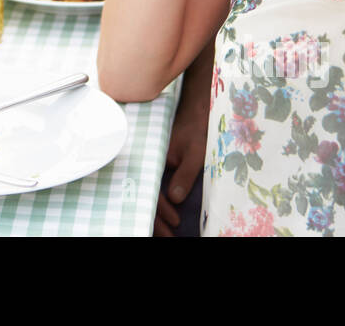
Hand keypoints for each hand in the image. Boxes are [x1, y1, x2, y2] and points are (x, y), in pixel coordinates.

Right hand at [154, 101, 207, 236]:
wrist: (199, 107)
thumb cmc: (198, 127)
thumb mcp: (195, 153)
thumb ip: (184, 175)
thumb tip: (174, 200)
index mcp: (152, 158)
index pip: (151, 191)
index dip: (161, 210)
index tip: (174, 223)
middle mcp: (148, 161)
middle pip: (145, 195)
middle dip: (155, 219)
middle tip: (168, 237)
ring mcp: (152, 163)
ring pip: (147, 192)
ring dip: (156, 212)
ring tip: (168, 231)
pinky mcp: (159, 163)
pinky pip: (153, 185)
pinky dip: (158, 201)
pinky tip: (165, 212)